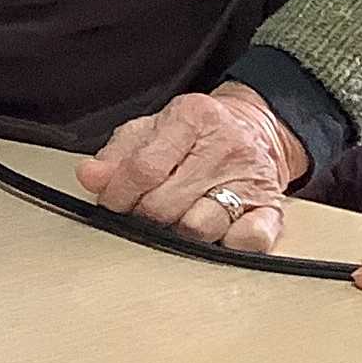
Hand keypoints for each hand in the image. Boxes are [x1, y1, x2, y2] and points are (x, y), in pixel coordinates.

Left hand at [79, 84, 308, 253]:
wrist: (254, 129)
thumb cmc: (194, 134)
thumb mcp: (150, 130)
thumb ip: (117, 154)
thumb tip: (90, 176)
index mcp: (193, 117)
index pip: (144, 167)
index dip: (119, 193)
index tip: (110, 203)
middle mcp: (226, 146)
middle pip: (166, 203)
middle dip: (144, 215)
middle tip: (142, 211)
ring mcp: (252, 179)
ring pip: (200, 227)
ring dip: (180, 232)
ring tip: (177, 218)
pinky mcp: (272, 209)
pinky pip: (250, 240)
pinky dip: (228, 245)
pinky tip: (215, 233)